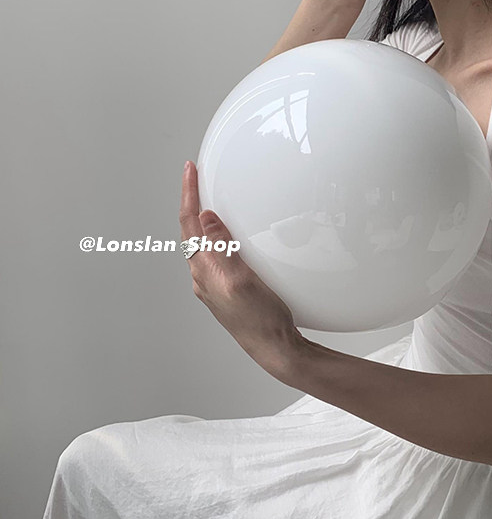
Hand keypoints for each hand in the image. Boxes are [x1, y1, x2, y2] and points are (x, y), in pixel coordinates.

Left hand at [179, 161, 303, 380]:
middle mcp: (204, 277)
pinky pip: (216, 255)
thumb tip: (205, 219)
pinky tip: (229, 236)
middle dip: (192, 202)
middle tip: (196, 177)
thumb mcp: (242, 279)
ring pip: (201, 244)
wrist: (274, 349)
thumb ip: (223, 248)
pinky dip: (217, 237)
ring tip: (208, 199)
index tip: (190, 169)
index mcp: (204, 270)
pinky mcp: (227, 289)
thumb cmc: (260, 320)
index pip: (190, 223)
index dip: (189, 193)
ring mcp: (214, 284)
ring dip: (202, 220)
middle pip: (190, 231)